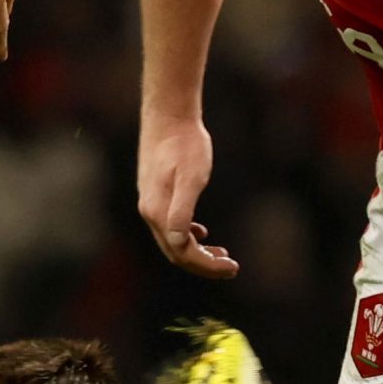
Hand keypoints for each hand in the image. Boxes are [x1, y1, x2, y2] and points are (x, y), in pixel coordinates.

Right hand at [136, 117, 237, 278]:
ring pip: (173, 241)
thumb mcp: (191, 176)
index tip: (232, 267)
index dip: (207, 266)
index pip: (182, 253)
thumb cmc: (185, 144)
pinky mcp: (156, 194)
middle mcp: (150, 212)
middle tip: (231, 267)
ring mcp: (151, 203)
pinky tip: (203, 234)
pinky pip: (171, 226)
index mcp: (157, 212)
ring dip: (197, 253)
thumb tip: (179, 242)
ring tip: (222, 255)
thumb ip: (182, 210)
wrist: (169, 116)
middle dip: (203, 265)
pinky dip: (188, 237)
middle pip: (175, 253)